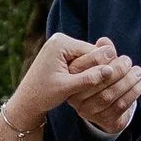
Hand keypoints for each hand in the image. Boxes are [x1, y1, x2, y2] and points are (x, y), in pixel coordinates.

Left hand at [7, 33, 140, 140]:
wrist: (26, 101)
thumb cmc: (43, 95)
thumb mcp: (67, 88)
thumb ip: (88, 78)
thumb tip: (110, 71)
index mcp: (61, 43)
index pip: (93, 52)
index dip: (104, 68)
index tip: (114, 82)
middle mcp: (61, 39)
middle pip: (91, 53)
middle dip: (97, 69)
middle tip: (110, 85)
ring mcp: (60, 45)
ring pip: (88, 58)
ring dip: (92, 72)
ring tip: (99, 87)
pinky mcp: (61, 53)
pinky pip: (81, 60)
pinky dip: (85, 72)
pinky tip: (89, 85)